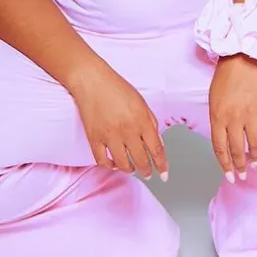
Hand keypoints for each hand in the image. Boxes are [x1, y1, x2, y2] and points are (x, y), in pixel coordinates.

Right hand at [70, 65, 168, 181]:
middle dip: (147, 170)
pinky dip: (109, 166)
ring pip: (123, 165)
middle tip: (148, 173)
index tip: (164, 175)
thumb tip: (157, 144)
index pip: (156, 149)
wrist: (92, 80)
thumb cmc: (118, 88)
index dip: (162, 165)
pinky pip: (103, 161)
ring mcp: (109, 136)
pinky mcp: (94, 138)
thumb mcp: (141, 103)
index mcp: (141, 120)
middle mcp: (127, 130)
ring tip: (132, 169)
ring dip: (130, 170)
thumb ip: (151, 123)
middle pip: (141, 160)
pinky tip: (114, 164)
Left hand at [208, 54, 256, 181]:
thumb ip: (217, 122)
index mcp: (218, 117)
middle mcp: (234, 118)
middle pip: (237, 150)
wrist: (241, 57)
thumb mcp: (213, 101)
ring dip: (254, 157)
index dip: (225, 165)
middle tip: (243, 174)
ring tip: (255, 163)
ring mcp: (252, 113)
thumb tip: (225, 143)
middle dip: (239, 166)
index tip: (229, 175)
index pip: (220, 149)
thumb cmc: (224, 78)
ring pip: (254, 144)